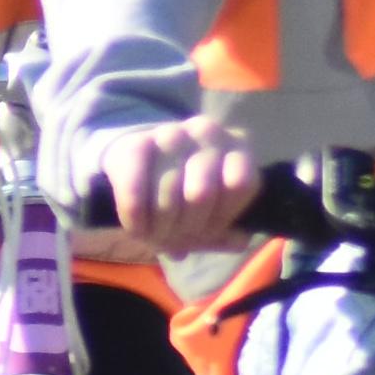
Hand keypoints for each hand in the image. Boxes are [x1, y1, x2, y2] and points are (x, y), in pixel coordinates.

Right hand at [86, 116, 263, 257]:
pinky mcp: (136, 142)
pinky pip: (135, 192)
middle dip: (186, 227)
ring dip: (160, 228)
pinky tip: (136, 228)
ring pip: (168, 194)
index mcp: (237, 148)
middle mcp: (208, 133)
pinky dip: (136, 220)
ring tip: (155, 235)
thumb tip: (240, 241)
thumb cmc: (184, 199)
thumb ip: (225, 233)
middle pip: (201, 194)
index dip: (223, 216)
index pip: (240, 184)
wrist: (139, 168)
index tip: (209, 229)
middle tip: (176, 236)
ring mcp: (172, 133)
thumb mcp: (207, 218)